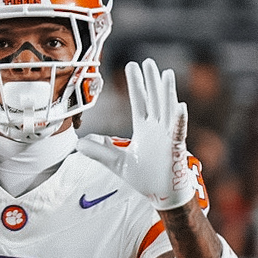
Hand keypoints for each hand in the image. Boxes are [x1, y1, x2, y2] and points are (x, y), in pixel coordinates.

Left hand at [76, 58, 197, 209]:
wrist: (162, 195)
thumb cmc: (146, 177)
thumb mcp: (117, 162)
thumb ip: (100, 151)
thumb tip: (78, 144)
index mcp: (145, 129)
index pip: (140, 102)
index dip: (136, 84)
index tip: (132, 66)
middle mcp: (157, 129)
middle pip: (154, 100)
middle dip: (150, 81)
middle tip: (146, 61)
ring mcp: (168, 137)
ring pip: (168, 110)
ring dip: (167, 93)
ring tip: (166, 74)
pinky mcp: (175, 149)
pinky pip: (178, 132)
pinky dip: (179, 120)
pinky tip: (179, 106)